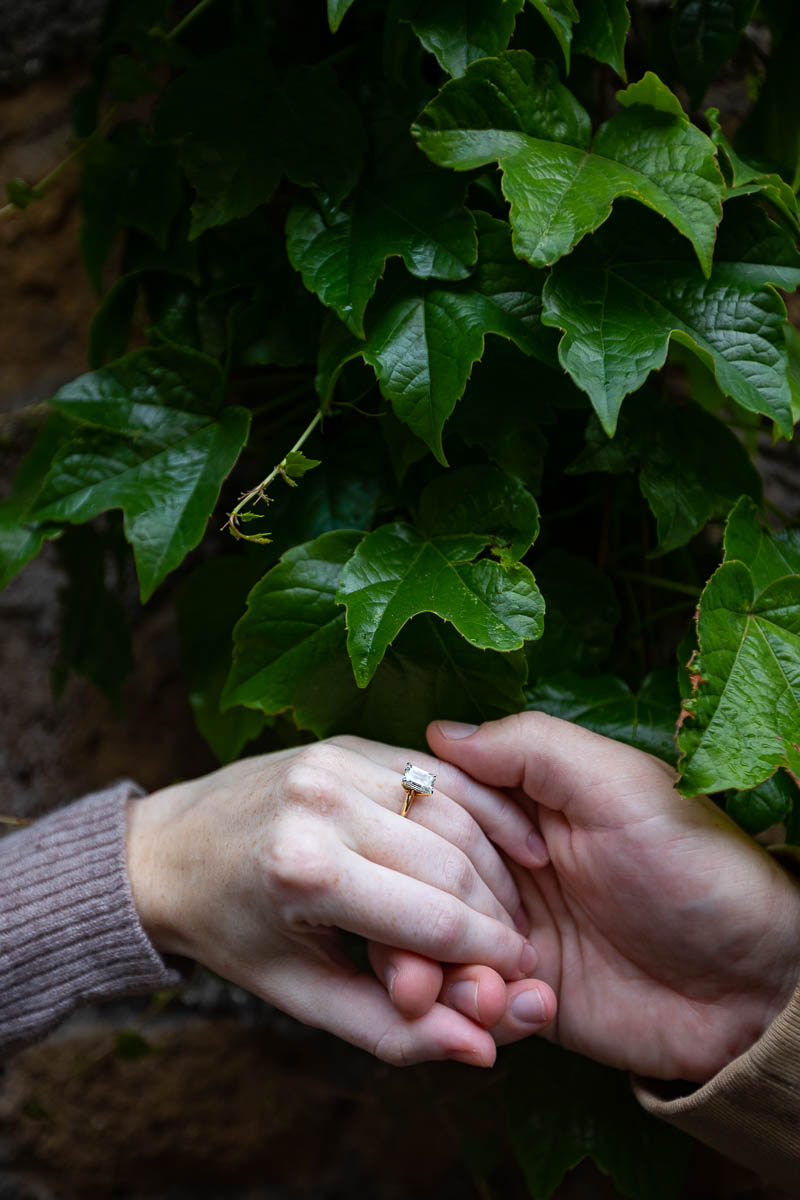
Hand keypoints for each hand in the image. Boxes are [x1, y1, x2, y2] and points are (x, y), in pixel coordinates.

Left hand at [125, 735, 548, 1066]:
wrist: (166, 851)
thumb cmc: (232, 931)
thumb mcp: (302, 994)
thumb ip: (393, 1030)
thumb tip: (482, 1051)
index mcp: (305, 874)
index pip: (437, 921)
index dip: (492, 955)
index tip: (521, 977)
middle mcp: (322, 805)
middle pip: (453, 865)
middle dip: (500, 914)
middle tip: (520, 948)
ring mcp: (336, 761)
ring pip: (455, 813)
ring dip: (498, 862)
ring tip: (513, 905)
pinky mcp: (347, 741)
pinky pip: (439, 772)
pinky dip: (484, 806)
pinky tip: (515, 841)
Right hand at [411, 714, 799, 1081]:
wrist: (754, 986)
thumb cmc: (697, 869)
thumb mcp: (620, 787)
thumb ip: (531, 748)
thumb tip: (438, 732)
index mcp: (521, 806)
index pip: (432, 807)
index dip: (413, 842)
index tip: (405, 876)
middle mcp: (504, 865)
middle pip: (417, 885)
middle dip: (407, 929)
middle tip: (413, 971)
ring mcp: (510, 932)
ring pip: (429, 950)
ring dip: (434, 981)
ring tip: (479, 999)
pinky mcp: (523, 994)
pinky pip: (467, 1004)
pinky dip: (474, 1015)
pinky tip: (519, 1013)